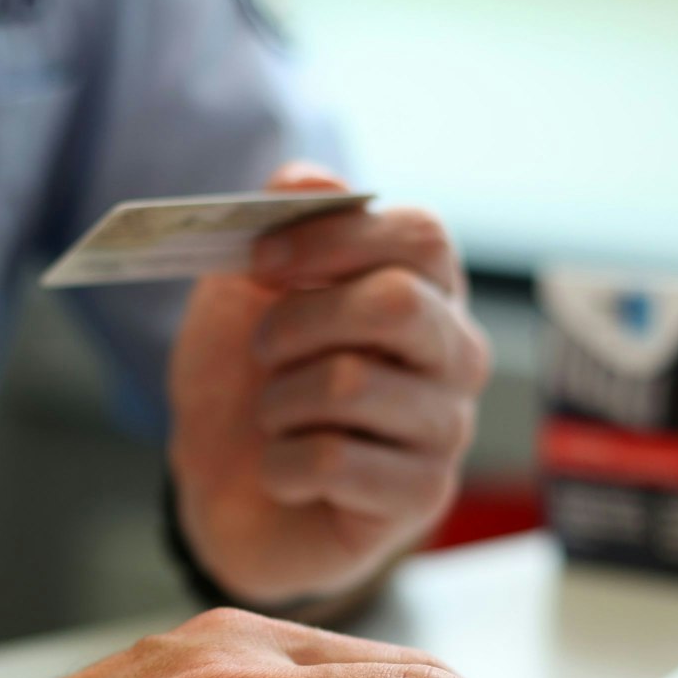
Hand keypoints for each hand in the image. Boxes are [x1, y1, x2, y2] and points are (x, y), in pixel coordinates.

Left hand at [169, 162, 489, 606]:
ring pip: (351, 384)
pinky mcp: (422, 497)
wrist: (222, 490)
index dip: (333, 239)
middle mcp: (454, 353)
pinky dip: (280, 464)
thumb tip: (310, 180)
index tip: (260, 264)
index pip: (421, 235)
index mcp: (424, 289)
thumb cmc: (246, 382)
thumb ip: (276, 225)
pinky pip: (334, 460)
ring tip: (273, 417)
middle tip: (263, 350)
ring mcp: (446, 428)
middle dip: (300, 321)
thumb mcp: (240, 292)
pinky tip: (285, 472)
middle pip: (396, 303)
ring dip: (278, 400)